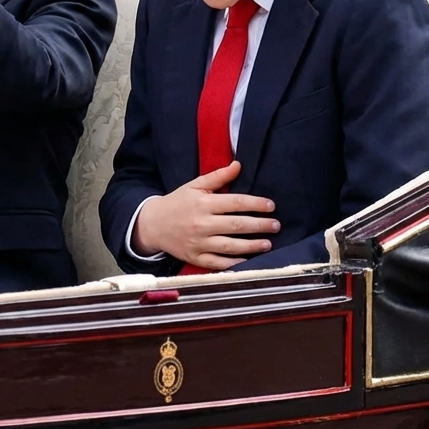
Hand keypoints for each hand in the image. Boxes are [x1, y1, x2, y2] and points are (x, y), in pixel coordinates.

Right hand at [132, 161, 279, 270]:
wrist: (152, 224)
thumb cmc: (178, 202)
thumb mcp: (194, 185)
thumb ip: (217, 176)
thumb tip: (238, 165)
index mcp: (203, 203)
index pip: (234, 202)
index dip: (255, 203)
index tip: (271, 206)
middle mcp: (202, 223)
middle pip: (236, 225)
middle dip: (259, 225)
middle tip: (276, 225)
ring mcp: (198, 242)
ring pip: (230, 246)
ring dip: (251, 245)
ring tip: (268, 243)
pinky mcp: (195, 257)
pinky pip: (218, 263)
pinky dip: (234, 263)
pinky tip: (248, 261)